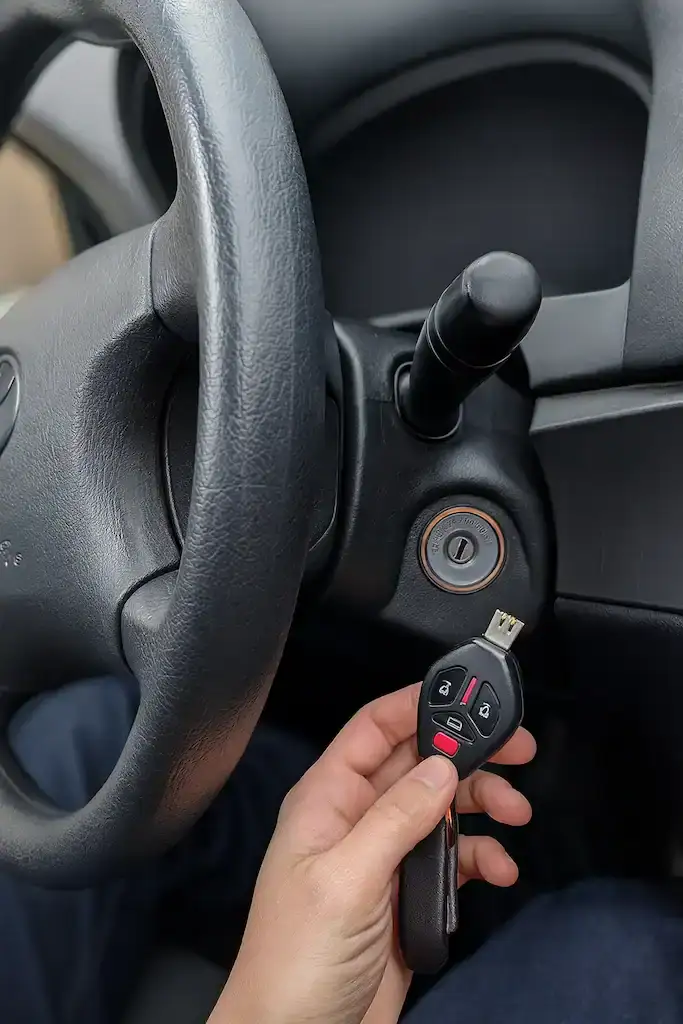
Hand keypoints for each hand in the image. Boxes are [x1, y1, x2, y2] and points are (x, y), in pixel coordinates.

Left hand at [211, 683, 534, 1023]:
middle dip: (468, 755)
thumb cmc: (292, 962)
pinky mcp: (406, 893)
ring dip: (482, 806)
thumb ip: (395, 819)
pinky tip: (496, 868)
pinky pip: (452, 857)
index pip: (374, 729)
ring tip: (512, 815)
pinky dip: (480, 856)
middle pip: (420, 763)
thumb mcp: (345, 880)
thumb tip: (440, 767)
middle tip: (515, 752)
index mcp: (327, 800)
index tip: (467, 698)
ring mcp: (383, 856)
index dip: (418, 705)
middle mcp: (356, 819)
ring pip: (442, 808)